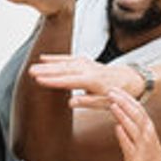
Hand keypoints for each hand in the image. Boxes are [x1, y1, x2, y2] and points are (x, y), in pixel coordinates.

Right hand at [30, 53, 145, 107]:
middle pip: (65, 69)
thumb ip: (87, 102)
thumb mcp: (105, 103)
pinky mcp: (85, 61)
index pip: (70, 80)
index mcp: (93, 81)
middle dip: (47, 70)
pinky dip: (56, 57)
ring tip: (33, 67)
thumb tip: (70, 102)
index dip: (54, 81)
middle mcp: (89, 70)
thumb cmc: (116, 94)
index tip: (40, 81)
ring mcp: (87, 64)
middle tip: (31, 72)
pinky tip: (43, 58)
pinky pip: (68, 58)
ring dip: (48, 64)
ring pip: (65, 63)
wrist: (130, 80)